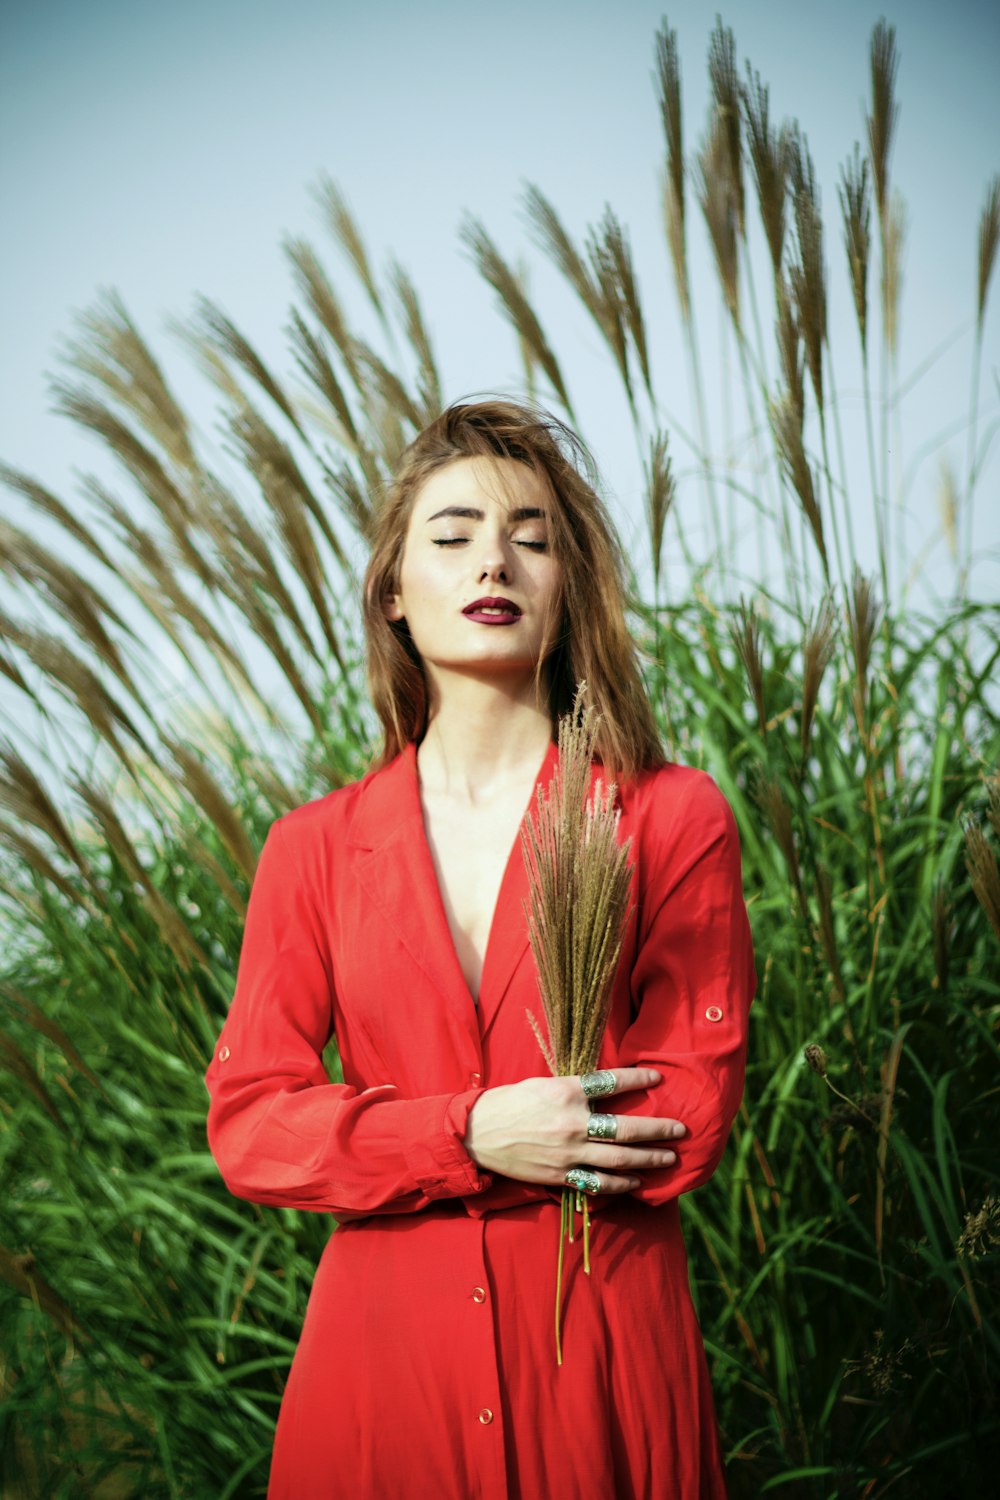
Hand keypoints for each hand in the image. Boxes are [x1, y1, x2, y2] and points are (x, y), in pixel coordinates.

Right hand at [463, 1067, 685, 1193]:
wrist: (477, 1133)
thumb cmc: (509, 1102)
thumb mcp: (543, 1083)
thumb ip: (575, 1087)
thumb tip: (605, 1087)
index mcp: (565, 1093)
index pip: (611, 1083)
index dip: (637, 1081)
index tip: (658, 1080)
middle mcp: (572, 1124)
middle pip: (626, 1129)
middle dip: (658, 1130)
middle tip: (680, 1129)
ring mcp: (568, 1153)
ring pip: (619, 1160)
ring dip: (649, 1159)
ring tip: (669, 1157)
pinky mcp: (561, 1175)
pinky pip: (598, 1183)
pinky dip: (621, 1185)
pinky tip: (637, 1182)